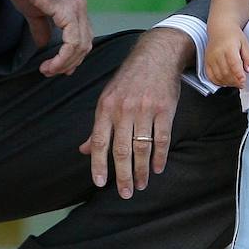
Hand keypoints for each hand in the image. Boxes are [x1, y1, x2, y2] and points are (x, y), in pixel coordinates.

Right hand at [5, 0, 92, 74]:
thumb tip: (42, 44)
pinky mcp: (67, 11)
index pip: (83, 36)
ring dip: (65, 63)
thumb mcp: (35, 12)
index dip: (73, 56)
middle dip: (70, 63)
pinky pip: (72, 42)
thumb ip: (42, 28)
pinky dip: (63, 58)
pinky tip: (51, 64)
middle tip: (52, 72)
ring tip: (48, 70)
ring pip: (81, 46)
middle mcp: (81, 7)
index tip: (59, 69)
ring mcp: (76, 8)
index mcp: (75, 6)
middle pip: (85, 44)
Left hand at [78, 27, 190, 197]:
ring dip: (142, 170)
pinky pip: (162, 138)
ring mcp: (145, 110)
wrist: (156, 56)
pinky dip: (160, 156)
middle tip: (125, 193)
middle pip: (121, 150)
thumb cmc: (129, 79)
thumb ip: (97, 126)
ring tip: (141, 185)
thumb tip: (83, 150)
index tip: (100, 183)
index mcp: (106, 107)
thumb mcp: (107, 98)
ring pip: (142, 148)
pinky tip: (157, 169)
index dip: (98, 164)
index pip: (99, 142)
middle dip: (123, 175)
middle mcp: (124, 110)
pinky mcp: (164, 109)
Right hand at [205, 24, 248, 87]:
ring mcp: (211, 58)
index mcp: (229, 47)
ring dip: (227, 83)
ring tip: (235, 83)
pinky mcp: (206, 62)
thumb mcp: (245, 44)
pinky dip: (217, 82)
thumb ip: (248, 57)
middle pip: (226, 72)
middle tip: (241, 84)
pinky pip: (210, 76)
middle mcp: (218, 53)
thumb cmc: (234, 35)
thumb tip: (248, 70)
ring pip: (218, 76)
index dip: (238, 75)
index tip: (243, 82)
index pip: (234, 64)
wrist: (220, 28)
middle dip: (234, 81)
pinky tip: (225, 82)